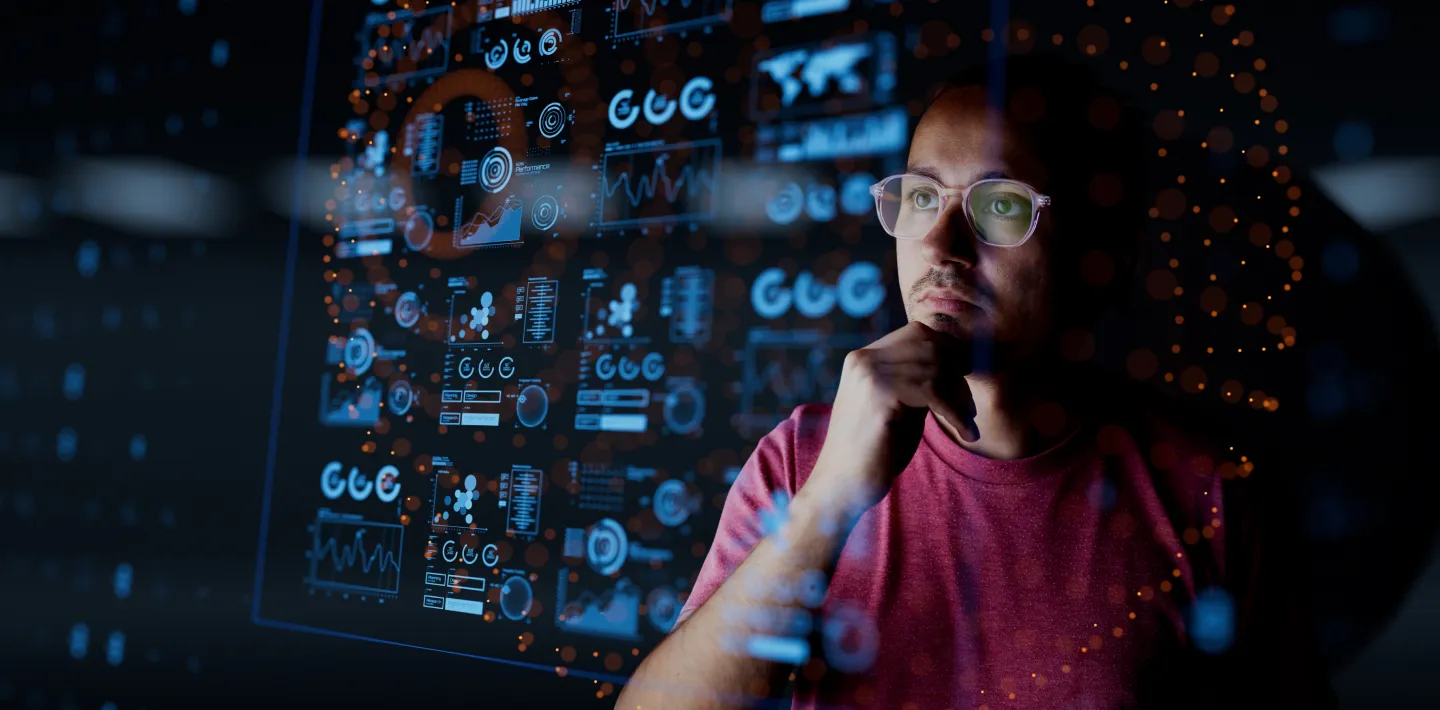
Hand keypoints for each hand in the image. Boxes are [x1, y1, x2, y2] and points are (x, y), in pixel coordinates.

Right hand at [812, 321, 976, 511]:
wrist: (841, 485)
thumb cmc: (874, 450)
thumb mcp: (898, 405)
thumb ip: (918, 381)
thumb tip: (958, 362)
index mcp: (863, 358)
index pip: (917, 332)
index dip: (948, 352)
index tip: (965, 380)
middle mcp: (863, 360)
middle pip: (929, 344)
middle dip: (956, 373)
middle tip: (968, 406)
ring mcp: (869, 375)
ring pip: (934, 367)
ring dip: (959, 396)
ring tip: (965, 422)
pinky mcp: (880, 396)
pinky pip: (933, 392)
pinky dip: (956, 413)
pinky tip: (966, 433)